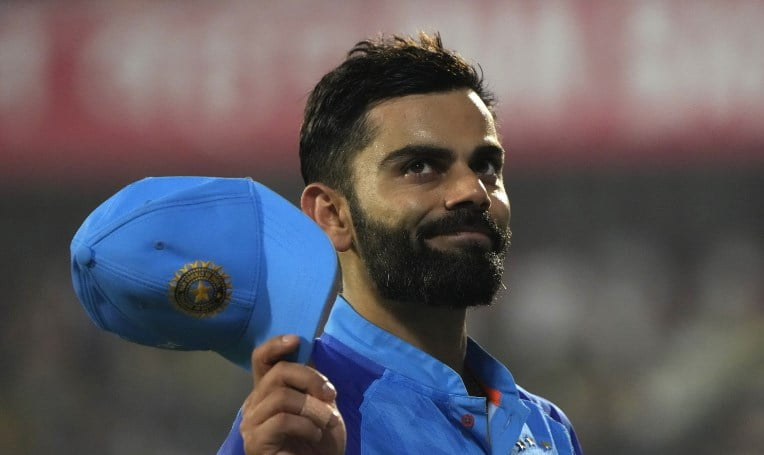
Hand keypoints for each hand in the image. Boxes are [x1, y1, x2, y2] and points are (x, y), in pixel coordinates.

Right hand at [239, 335, 345, 454]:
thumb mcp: (321, 404)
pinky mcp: (256, 442)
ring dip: (313, 408)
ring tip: (326, 423)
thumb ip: (310, 382)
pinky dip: (306, 426)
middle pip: (278, 372)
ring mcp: (252, 423)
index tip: (296, 340)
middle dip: (310, 379)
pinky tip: (315, 436)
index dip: (276, 345)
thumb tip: (310, 353)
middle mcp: (254, 404)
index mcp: (267, 391)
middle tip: (330, 395)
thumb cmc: (320, 441)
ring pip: (282, 397)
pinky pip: (283, 420)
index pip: (261, 359)